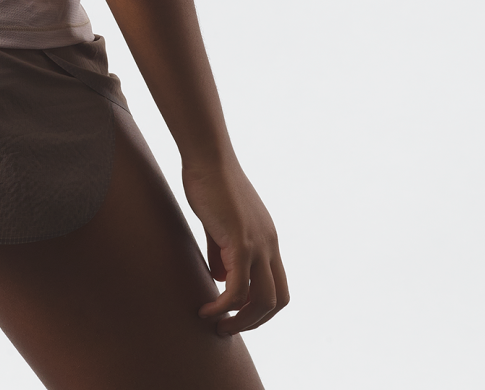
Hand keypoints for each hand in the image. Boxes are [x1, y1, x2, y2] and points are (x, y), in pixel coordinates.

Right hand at [181, 155, 288, 335]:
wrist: (208, 156)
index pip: (278, 286)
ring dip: (240, 320)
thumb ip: (223, 252)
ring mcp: (259, 243)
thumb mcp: (220, 223)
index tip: (236, 315)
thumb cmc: (209, 182)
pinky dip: (224, 306)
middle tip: (227, 328)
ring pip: (263, 300)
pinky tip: (207, 308)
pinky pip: (238, 289)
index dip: (260, 308)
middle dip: (254, 322)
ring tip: (216, 324)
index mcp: (268, 239)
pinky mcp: (242, 242)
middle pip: (277, 300)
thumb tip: (222, 279)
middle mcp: (270, 244)